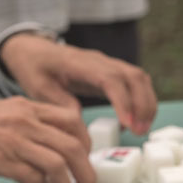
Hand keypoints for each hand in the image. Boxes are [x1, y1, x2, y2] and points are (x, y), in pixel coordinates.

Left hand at [0, 34, 156, 133]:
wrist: (34, 51)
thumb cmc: (36, 68)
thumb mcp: (40, 88)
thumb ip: (61, 104)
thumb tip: (81, 123)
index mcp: (80, 63)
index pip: (110, 79)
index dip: (123, 101)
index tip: (127, 124)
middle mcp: (101, 61)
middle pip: (134, 77)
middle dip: (143, 105)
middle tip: (140, 132)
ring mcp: (110, 64)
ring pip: (141, 79)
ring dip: (147, 104)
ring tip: (142, 129)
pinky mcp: (114, 72)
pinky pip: (138, 83)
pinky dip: (143, 102)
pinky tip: (134, 121)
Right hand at [0, 97, 95, 182]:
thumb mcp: (9, 112)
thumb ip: (36, 124)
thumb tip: (60, 147)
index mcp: (31, 108)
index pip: (75, 122)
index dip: (87, 145)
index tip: (85, 162)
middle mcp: (28, 122)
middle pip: (74, 148)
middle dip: (86, 174)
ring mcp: (15, 141)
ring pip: (59, 166)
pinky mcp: (1, 161)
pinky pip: (34, 180)